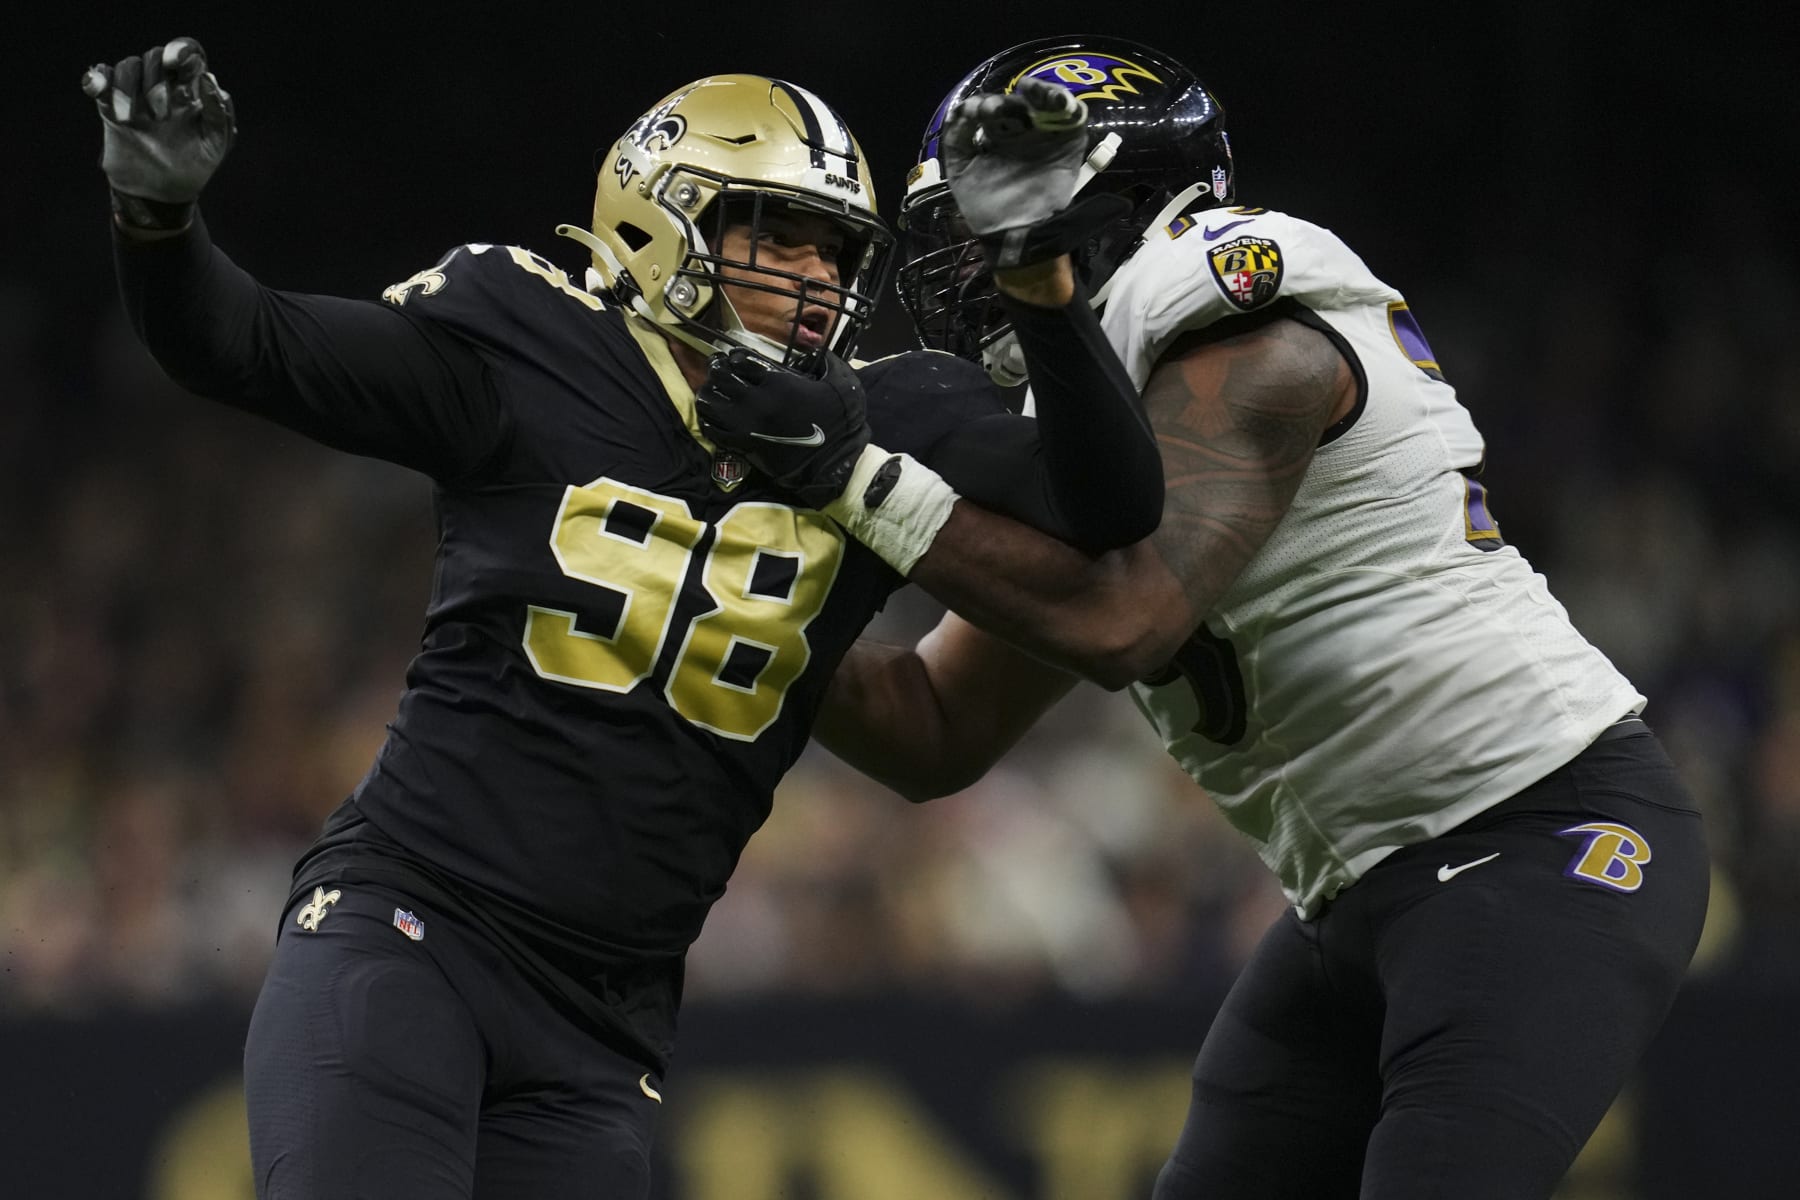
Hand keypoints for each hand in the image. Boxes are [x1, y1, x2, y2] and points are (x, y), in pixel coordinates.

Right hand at [82, 37, 235, 225]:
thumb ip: (219, 113)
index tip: (176, 64)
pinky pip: (100, 81)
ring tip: (131, 120)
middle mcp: (164, 87)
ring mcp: (137, 95)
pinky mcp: (111, 107)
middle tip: (161, 115)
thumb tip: (209, 80)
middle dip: (156, 80)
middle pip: (155, 57)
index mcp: (192, 92)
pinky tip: (97, 90)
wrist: (161, 194)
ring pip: (128, 66)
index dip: (181, 50)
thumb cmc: (194, 167)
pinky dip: (96, 79)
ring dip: (127, 87)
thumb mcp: (216, 145)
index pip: (189, 54)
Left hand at [696, 349, 871, 508]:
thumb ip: (826, 361)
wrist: (834, 463)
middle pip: (721, 379)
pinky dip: (709, 421)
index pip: (743, 361)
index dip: (737, 357)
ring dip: (709, 394)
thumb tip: (815, 350)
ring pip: (711, 403)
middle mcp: (756, 401)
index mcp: (777, 382)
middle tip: (719, 371)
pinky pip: (714, 430)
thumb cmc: (839, 422)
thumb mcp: (842, 384)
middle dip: (718, 371)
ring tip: (711, 391)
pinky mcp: (744, 446)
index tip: (737, 358)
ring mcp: (746, 425)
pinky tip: (711, 416)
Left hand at [940, 76, 1127, 271]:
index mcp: (997, 137)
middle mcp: (1022, 132)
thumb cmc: (986, 207)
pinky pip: (1073, 114)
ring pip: (1046, 100)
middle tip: (991, 111)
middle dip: (1003, 102)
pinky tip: (1055, 100)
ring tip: (1028, 92)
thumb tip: (959, 110)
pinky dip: (1066, 102)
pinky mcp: (1069, 141)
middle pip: (1017, 101)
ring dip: (1037, 91)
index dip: (982, 105)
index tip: (974, 114)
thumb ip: (956, 139)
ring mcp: (1046, 135)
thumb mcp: (959, 171)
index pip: (992, 108)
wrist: (1014, 233)